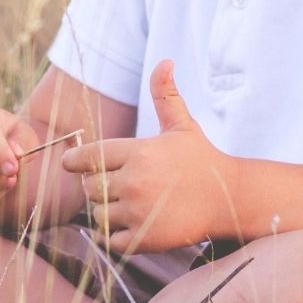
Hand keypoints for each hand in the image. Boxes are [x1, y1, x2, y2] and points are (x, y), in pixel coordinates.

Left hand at [59, 60, 240, 255]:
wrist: (228, 198)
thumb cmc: (201, 159)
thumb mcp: (182, 125)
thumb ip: (166, 94)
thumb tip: (165, 61)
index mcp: (138, 152)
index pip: (87, 157)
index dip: (76, 161)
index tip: (74, 164)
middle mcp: (135, 181)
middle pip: (89, 187)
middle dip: (97, 186)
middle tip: (115, 184)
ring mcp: (139, 212)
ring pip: (98, 214)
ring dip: (105, 211)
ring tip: (125, 203)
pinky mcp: (144, 238)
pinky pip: (109, 240)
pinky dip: (113, 235)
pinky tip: (128, 223)